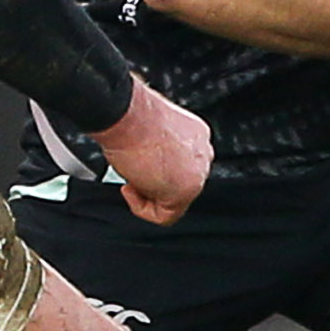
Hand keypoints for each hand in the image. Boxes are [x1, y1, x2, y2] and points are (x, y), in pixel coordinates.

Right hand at [94, 80, 211, 225]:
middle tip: (132, 173)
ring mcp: (197, 173)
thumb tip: (149, 166)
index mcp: (196, 136)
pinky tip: (129, 190)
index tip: (138, 165)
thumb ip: (159, 150)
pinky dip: (143, 209)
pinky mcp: (184, 191)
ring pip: (173, 202)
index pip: (182, 166)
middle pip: (180, 184)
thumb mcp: (150, 132)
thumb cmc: (131, 117)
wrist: (127, 115)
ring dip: (147, 195)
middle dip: (153, 184)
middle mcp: (202, 153)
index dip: (155, 171)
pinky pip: (165, 216)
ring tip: (130, 177)